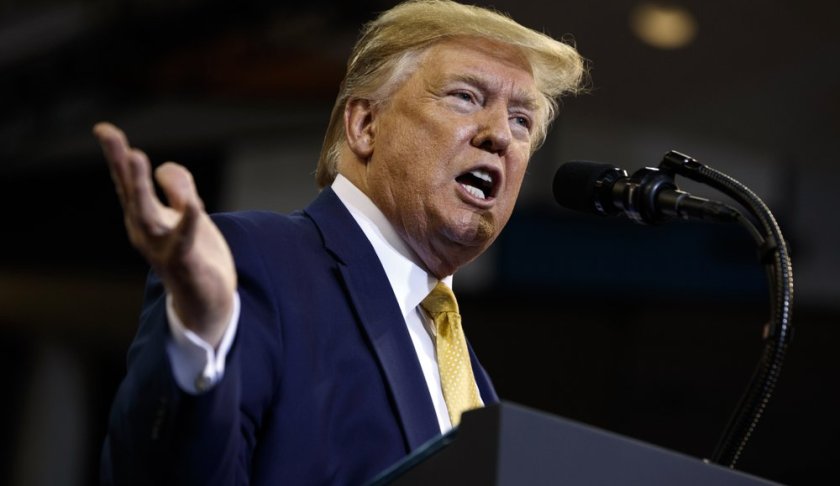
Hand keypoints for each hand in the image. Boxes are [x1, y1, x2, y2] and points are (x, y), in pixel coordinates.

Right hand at [94, 122, 235, 347]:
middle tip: (113, 138)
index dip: (116, 156)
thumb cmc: (192, 254)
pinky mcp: (186, 264)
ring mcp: (162, 249)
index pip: (128, 183)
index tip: (103, 128)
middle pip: (131, 195)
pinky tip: (194, 205)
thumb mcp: (187, 214)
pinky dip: (188, 223)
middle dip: (122, 166)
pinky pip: (186, 242)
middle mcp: (147, 232)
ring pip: (148, 216)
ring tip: (137, 156)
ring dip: (142, 187)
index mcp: (144, 217)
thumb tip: (166, 169)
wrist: (205, 301)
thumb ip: (179, 189)